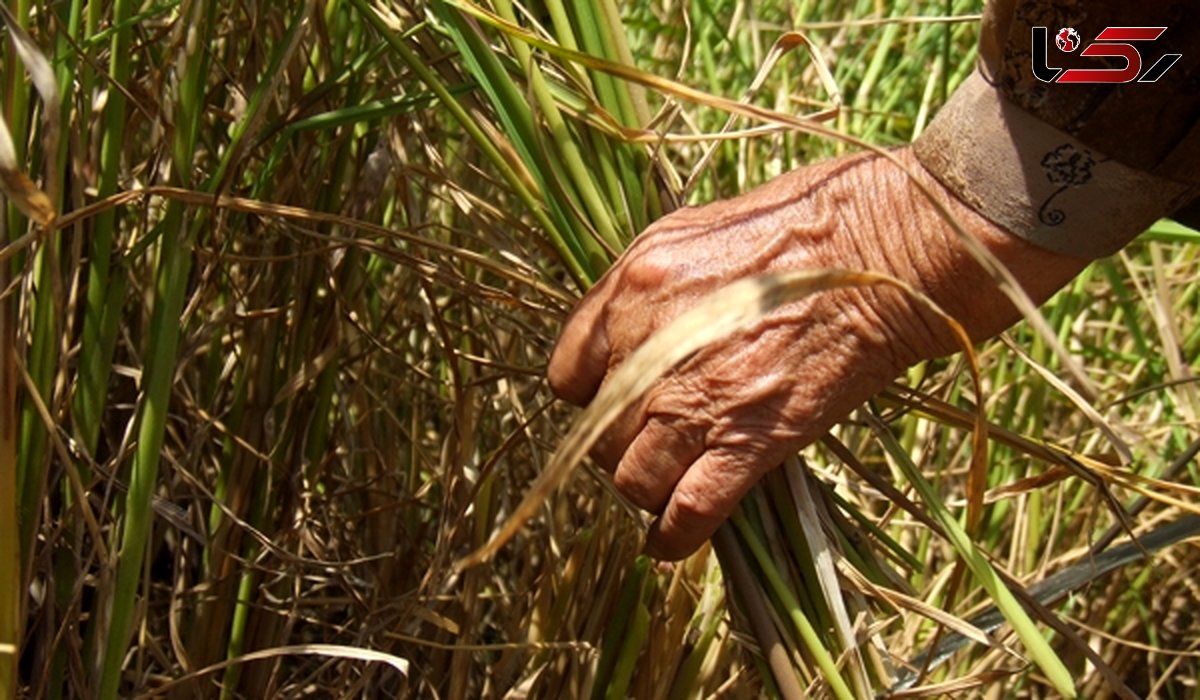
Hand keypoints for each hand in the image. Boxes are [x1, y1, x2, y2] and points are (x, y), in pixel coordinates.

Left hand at [548, 146, 1086, 559]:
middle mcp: (645, 346)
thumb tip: (631, 331)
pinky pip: (684, 514)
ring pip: (629, 479)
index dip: (595, 395)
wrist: (884, 252)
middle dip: (624, 443)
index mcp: (632, 287)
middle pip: (599, 432)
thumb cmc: (805, 225)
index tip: (621, 399)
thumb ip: (650, 289)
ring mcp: (694, 398)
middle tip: (659, 439)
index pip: (569, 375)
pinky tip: (672, 541)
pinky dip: (672, 537)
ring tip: (670, 482)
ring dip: (646, 488)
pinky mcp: (746, 441)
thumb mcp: (699, 231)